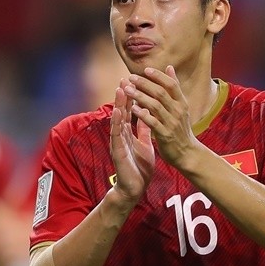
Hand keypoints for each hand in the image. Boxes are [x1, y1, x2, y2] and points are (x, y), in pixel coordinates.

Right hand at [109, 82, 154, 206]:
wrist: (135, 187)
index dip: (132, 97)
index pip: (130, 111)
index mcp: (129, 133)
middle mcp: (121, 135)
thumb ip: (144, 130)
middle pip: (122, 112)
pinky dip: (116, 123)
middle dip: (123, 96)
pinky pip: (116, 135)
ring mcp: (118, 143)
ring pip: (117, 121)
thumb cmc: (139, 167)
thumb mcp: (145, 144)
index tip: (134, 81)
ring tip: (120, 90)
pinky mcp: (117, 151)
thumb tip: (148, 115)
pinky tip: (117, 112)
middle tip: (124, 78)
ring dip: (118, 105)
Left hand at [122, 66, 200, 167]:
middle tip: (131, 78)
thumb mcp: (181, 106)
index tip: (145, 69)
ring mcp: (172, 123)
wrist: (188, 154)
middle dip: (145, 84)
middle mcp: (178, 111)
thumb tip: (169, 67)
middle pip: (161, 93)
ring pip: (155, 106)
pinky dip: (143, 114)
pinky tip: (133, 108)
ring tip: (128, 90)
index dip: (159, 76)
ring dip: (140, 96)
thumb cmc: (181, 129)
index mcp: (182, 103)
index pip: (171, 85)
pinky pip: (152, 122)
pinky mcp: (165, 135)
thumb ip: (174, 88)